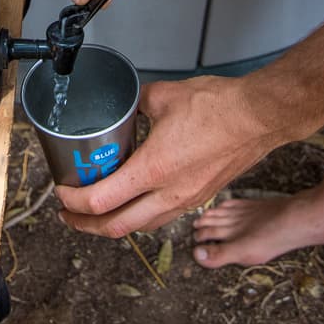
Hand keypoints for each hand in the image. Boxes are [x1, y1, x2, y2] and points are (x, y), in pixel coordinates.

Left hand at [57, 74, 292, 237]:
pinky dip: (142, 217)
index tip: (62, 193)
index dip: (73, 202)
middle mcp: (170, 193)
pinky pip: (164, 218)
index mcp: (154, 169)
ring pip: (142, 227)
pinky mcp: (201, 197)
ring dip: (115, 225)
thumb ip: (136, 104)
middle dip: (85, 226)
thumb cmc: (220, 107)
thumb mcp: (163, 96)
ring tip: (98, 212)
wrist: (261, 117)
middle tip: (69, 215)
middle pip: (117, 227)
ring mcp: (188, 200)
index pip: (101, 200)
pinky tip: (136, 203)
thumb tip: (124, 105)